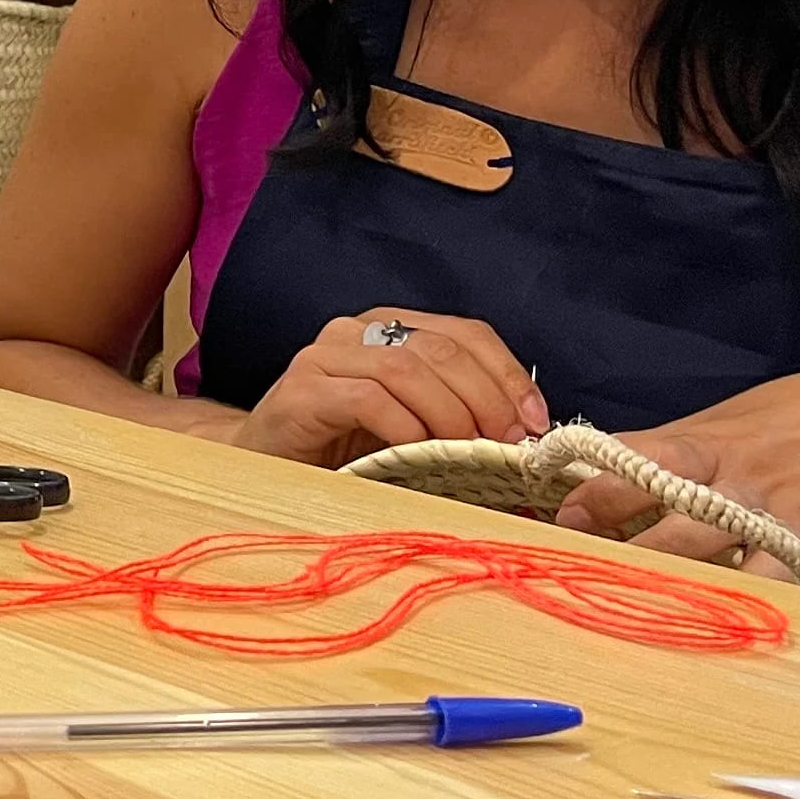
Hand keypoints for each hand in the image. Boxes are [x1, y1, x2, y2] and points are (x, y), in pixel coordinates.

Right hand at [236, 309, 550, 464]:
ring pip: (406, 367)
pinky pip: (367, 397)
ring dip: (449, 414)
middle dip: (486, 399)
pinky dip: (403, 426)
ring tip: (467, 452)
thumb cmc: (343, 452)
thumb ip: (459, 418)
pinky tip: (415, 453)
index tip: (536, 422)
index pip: (466, 334)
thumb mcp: (413, 429)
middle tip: (506, 445)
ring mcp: (324, 357)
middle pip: (440, 349)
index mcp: (391, 330)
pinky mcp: (301, 392)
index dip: (507, 375)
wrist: (263, 469)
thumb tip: (528, 438)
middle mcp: (356, 331)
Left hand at [552, 367, 799, 603]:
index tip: (567, 523)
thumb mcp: (728, 421)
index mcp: (715, 450)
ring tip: (675, 638)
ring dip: (715, 605)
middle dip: (640, 566)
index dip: (602, 496)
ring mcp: (799, 529)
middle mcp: (752, 491)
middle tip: (598, 597)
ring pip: (748, 574)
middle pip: (685, 533)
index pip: (644, 468)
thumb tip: (584, 475)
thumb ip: (663, 451)